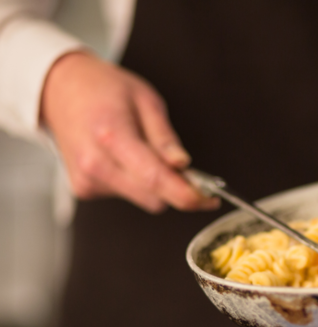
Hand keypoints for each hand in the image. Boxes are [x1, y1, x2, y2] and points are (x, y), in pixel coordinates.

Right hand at [40, 52, 218, 212]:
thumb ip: (165, 137)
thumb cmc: (104, 89)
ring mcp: (87, 180)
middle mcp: (95, 163)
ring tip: (146, 153)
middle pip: (153, 197)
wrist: (60, 90)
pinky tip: (125, 159)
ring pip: (142, 199)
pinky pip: (126, 196)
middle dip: (177, 189)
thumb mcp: (145, 100)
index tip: (209, 200)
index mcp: (112, 136)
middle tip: (188, 172)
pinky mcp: (84, 190)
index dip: (187, 195)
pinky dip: (136, 184)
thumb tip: (182, 164)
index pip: (155, 178)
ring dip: (155, 186)